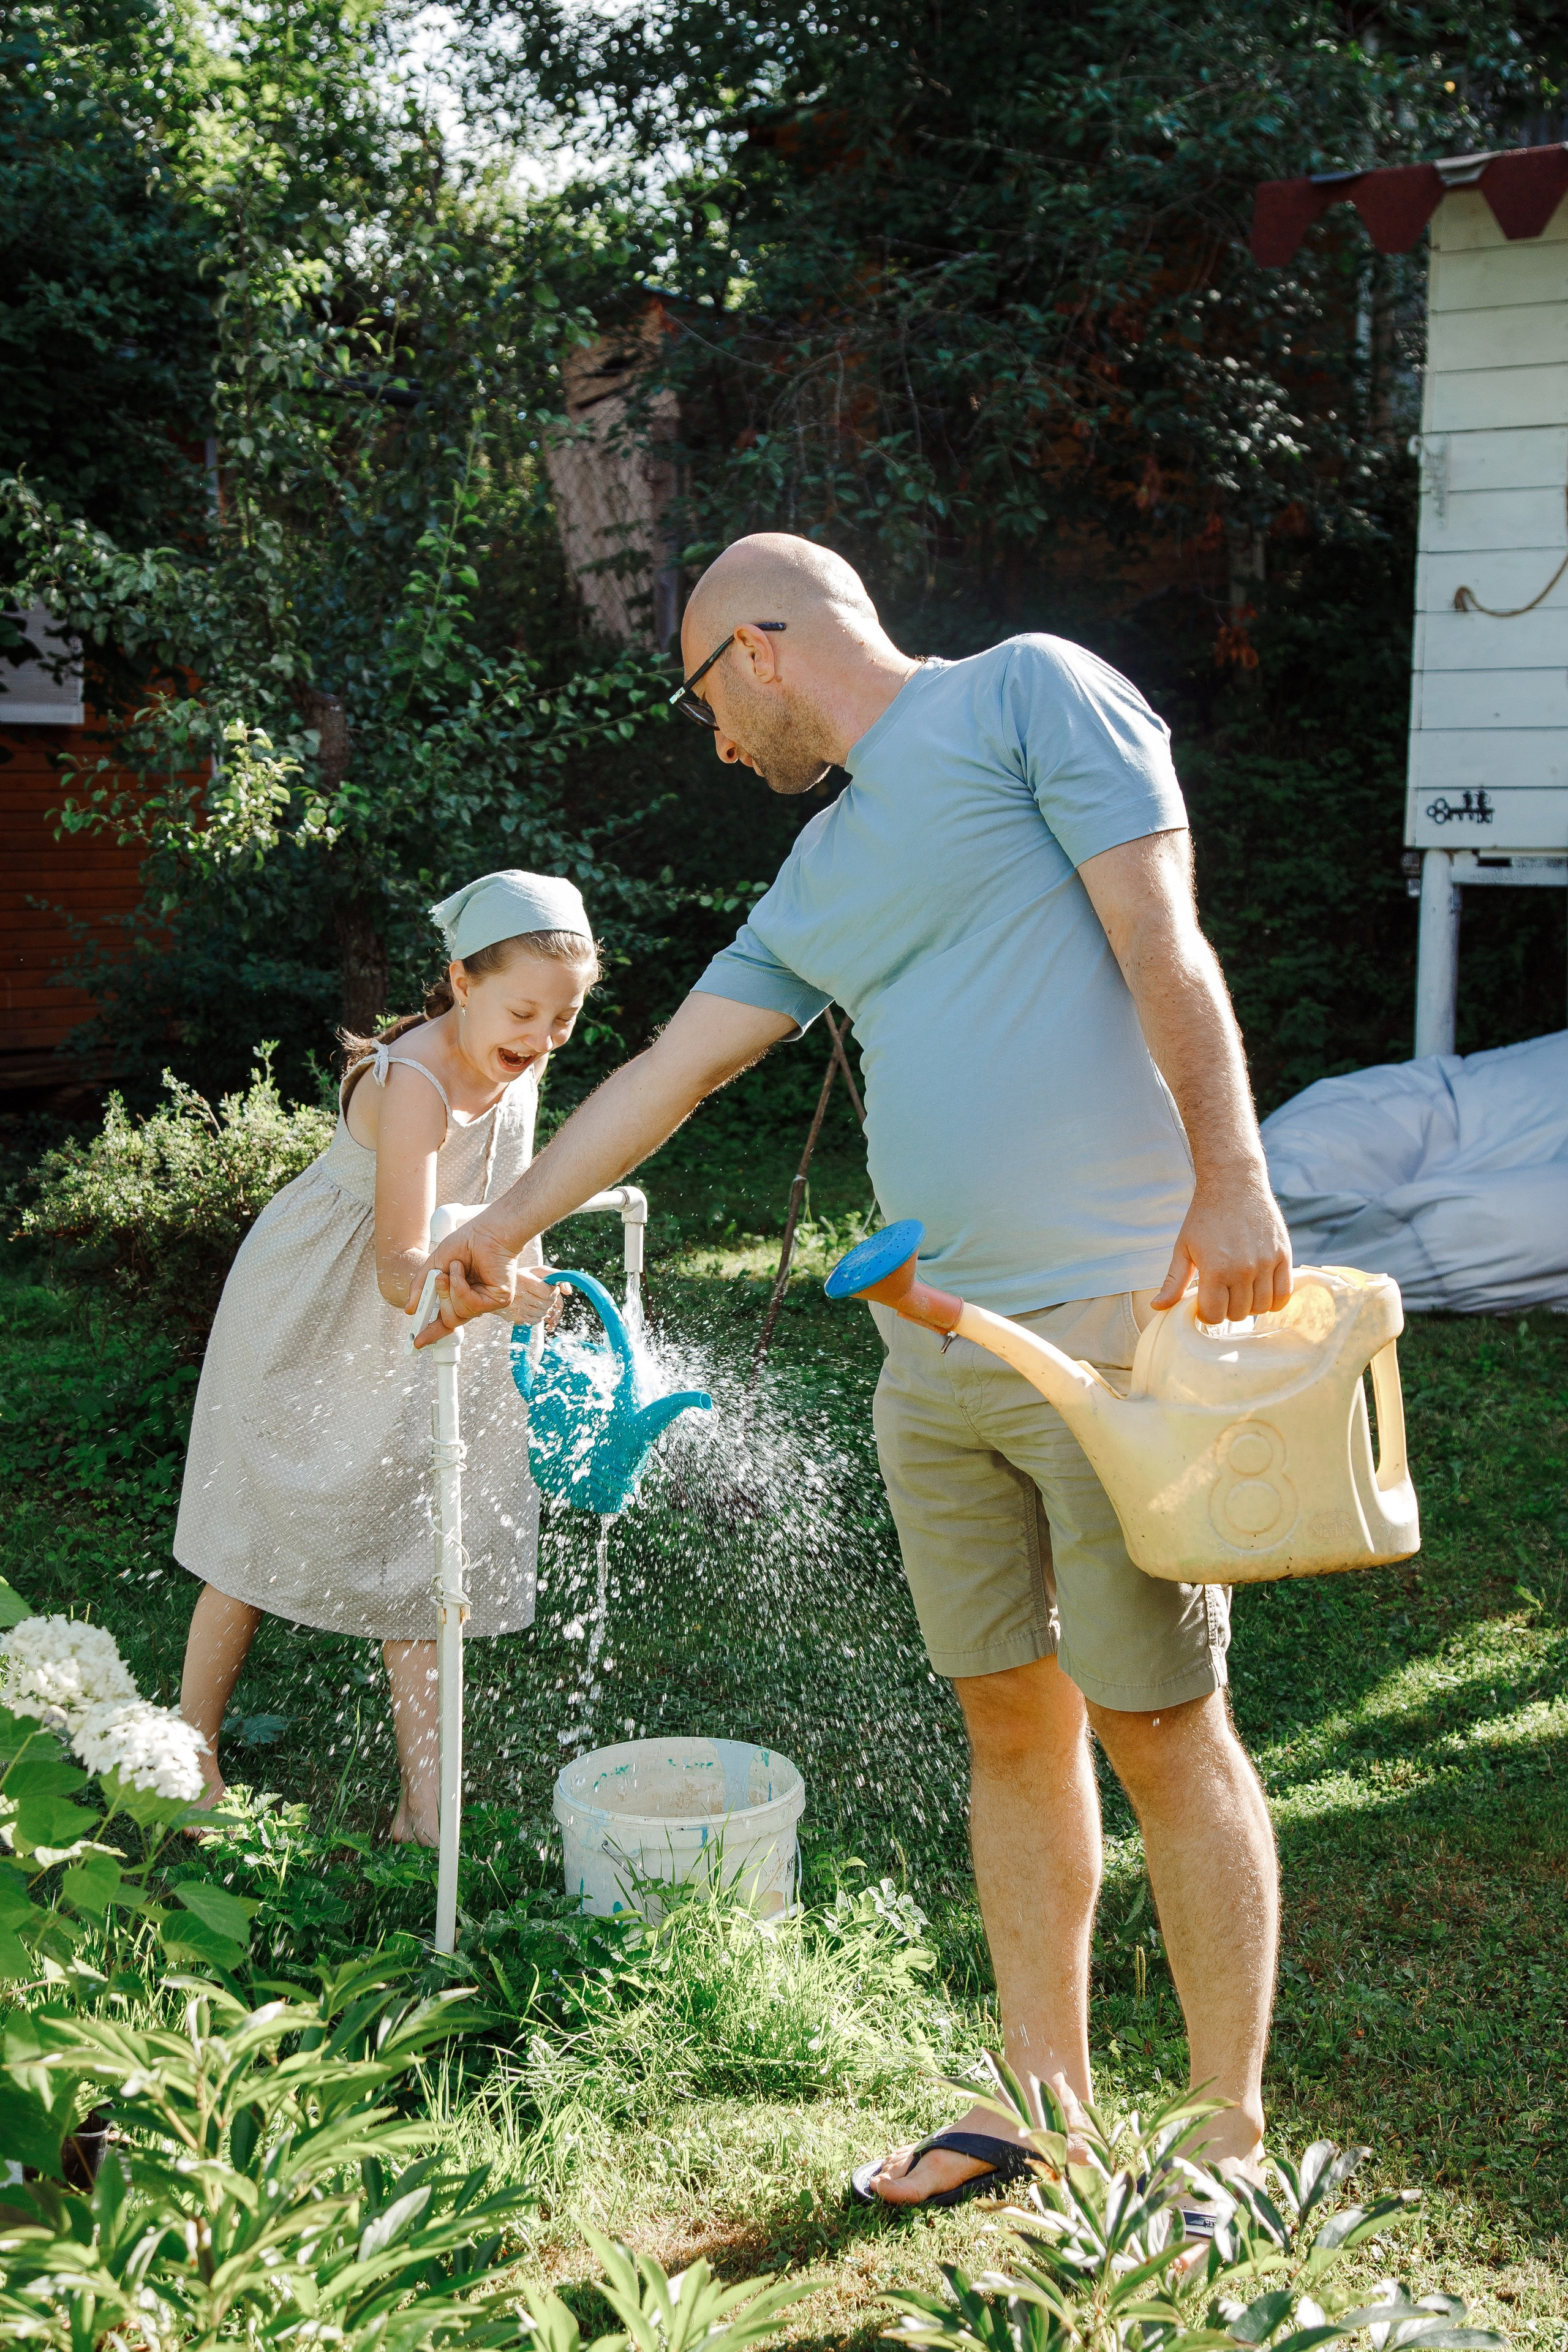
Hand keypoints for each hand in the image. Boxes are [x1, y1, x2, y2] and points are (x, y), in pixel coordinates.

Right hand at [407, 1217, 522, 1346]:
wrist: (486, 1231)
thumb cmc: (465, 1243)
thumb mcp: (435, 1265)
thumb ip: (422, 1286)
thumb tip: (410, 1310)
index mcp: (460, 1297)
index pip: (445, 1323)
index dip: (430, 1333)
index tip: (416, 1343)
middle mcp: (474, 1303)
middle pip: (449, 1320)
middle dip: (440, 1299)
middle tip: (439, 1278)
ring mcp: (487, 1303)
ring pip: (458, 1314)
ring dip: (450, 1288)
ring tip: (455, 1267)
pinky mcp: (499, 1300)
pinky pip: (471, 1304)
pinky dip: (460, 1285)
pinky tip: (463, 1270)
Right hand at [512, 1267, 563, 1330]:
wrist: (499, 1288)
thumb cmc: (523, 1278)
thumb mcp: (537, 1271)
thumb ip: (556, 1275)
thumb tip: (569, 1291)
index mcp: (524, 1280)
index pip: (548, 1293)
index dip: (554, 1291)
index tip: (551, 1288)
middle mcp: (519, 1295)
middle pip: (547, 1304)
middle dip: (551, 1300)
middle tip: (545, 1294)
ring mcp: (516, 1308)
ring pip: (542, 1314)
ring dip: (545, 1308)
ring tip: (538, 1299)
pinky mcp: (515, 1318)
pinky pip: (535, 1321)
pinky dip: (538, 1316)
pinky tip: (532, 1307)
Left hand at [1152, 1163, 1292, 1323]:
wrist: (1234, 1184)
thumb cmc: (1204, 1216)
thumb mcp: (1183, 1248)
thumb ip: (1174, 1282)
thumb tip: (1157, 1307)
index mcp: (1215, 1270)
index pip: (1215, 1315)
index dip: (1207, 1315)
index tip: (1205, 1305)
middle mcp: (1243, 1270)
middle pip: (1238, 1314)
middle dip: (1227, 1310)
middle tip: (1222, 1296)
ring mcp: (1266, 1263)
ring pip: (1261, 1307)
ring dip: (1249, 1306)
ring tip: (1239, 1292)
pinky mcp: (1284, 1255)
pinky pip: (1283, 1294)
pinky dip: (1273, 1301)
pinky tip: (1261, 1292)